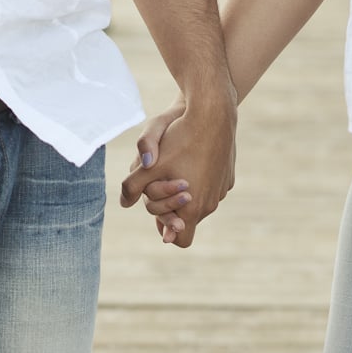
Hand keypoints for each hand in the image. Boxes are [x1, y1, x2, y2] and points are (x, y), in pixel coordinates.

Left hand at [118, 92, 235, 247]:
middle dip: (172, 207)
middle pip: (188, 219)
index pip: (181, 239)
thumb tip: (123, 203)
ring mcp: (222, 190)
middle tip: (159, 187)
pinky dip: (200, 180)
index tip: (159, 217)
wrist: (213, 113)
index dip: (167, 231)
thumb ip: (132, 186)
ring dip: (186, 194)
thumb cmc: (179, 139)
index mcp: (194, 207)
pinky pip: (211, 187)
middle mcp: (211, 204)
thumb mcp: (149, 164)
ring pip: (200, 202)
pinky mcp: (228, 177)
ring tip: (174, 172)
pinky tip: (191, 160)